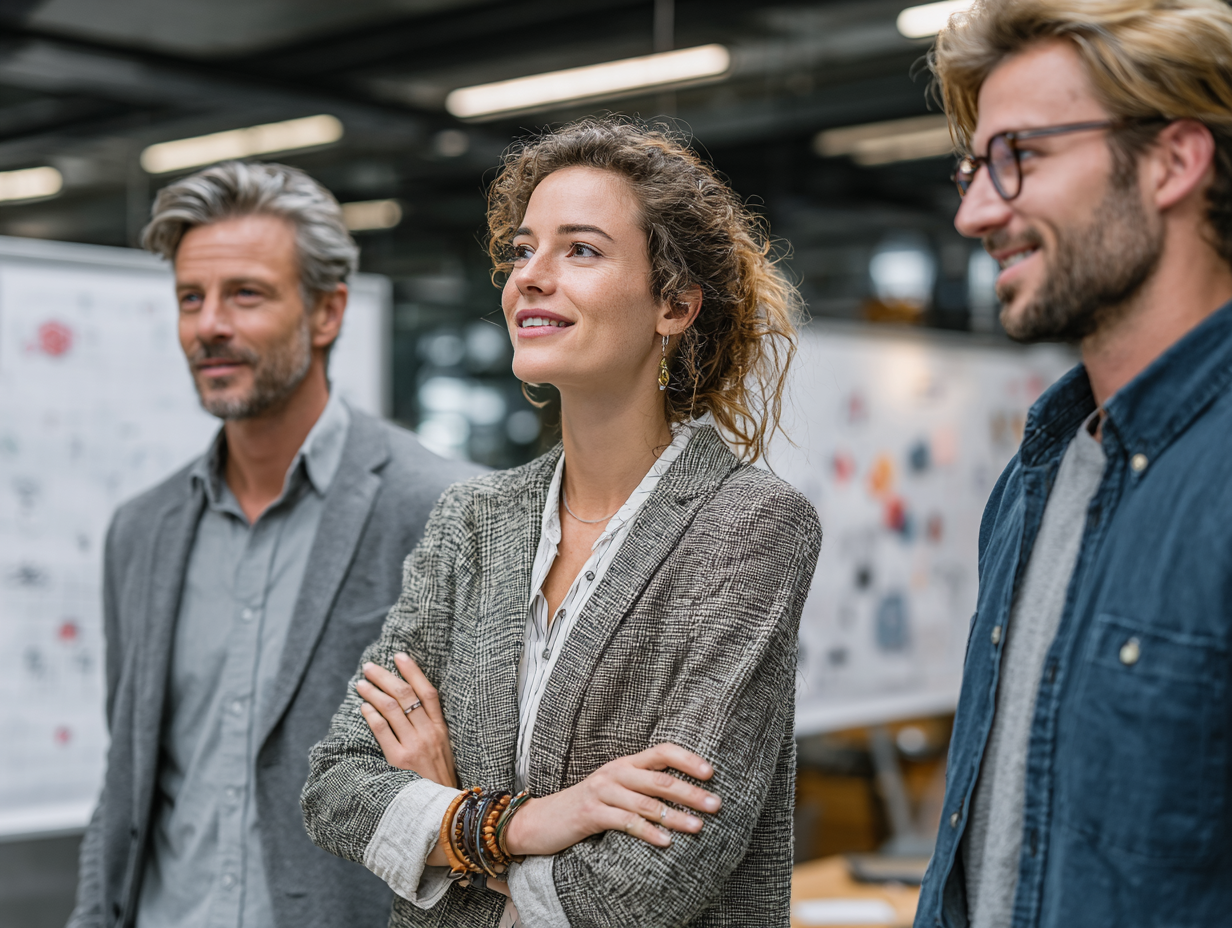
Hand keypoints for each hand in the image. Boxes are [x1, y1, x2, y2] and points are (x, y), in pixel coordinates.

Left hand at [356, 653, 457, 788]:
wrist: (443, 809)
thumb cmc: (439, 778)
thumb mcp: (444, 749)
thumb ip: (431, 727)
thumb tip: (411, 704)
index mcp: (442, 729)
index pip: (427, 691)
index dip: (413, 671)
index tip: (399, 655)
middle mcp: (429, 733)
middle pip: (405, 695)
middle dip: (385, 677)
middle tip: (369, 667)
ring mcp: (414, 746)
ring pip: (392, 708)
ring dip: (373, 692)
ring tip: (361, 684)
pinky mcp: (399, 760)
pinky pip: (382, 730)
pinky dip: (372, 715)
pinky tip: (363, 707)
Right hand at [504, 743, 719, 856]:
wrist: (540, 820)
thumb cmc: (586, 807)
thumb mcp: (615, 790)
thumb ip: (642, 788)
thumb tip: (685, 795)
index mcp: (625, 763)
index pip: (662, 752)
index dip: (687, 759)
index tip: (711, 773)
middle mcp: (616, 772)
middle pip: (661, 779)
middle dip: (691, 792)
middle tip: (716, 804)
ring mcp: (602, 792)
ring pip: (647, 803)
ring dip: (676, 816)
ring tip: (698, 827)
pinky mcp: (591, 814)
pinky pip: (626, 822)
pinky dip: (649, 833)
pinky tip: (666, 842)